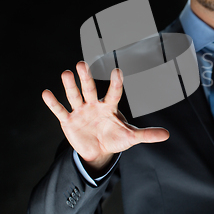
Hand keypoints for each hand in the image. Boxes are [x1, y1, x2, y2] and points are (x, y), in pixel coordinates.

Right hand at [42, 61, 169, 174]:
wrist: (98, 151)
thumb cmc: (115, 138)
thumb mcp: (131, 137)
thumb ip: (146, 134)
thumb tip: (167, 134)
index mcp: (109, 107)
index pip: (113, 92)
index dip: (115, 83)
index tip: (117, 70)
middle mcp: (94, 105)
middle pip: (90, 89)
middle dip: (86, 77)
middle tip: (82, 63)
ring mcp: (80, 111)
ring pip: (74, 95)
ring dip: (69, 85)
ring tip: (66, 73)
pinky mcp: (68, 121)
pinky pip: (60, 110)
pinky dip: (53, 103)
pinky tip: (45, 93)